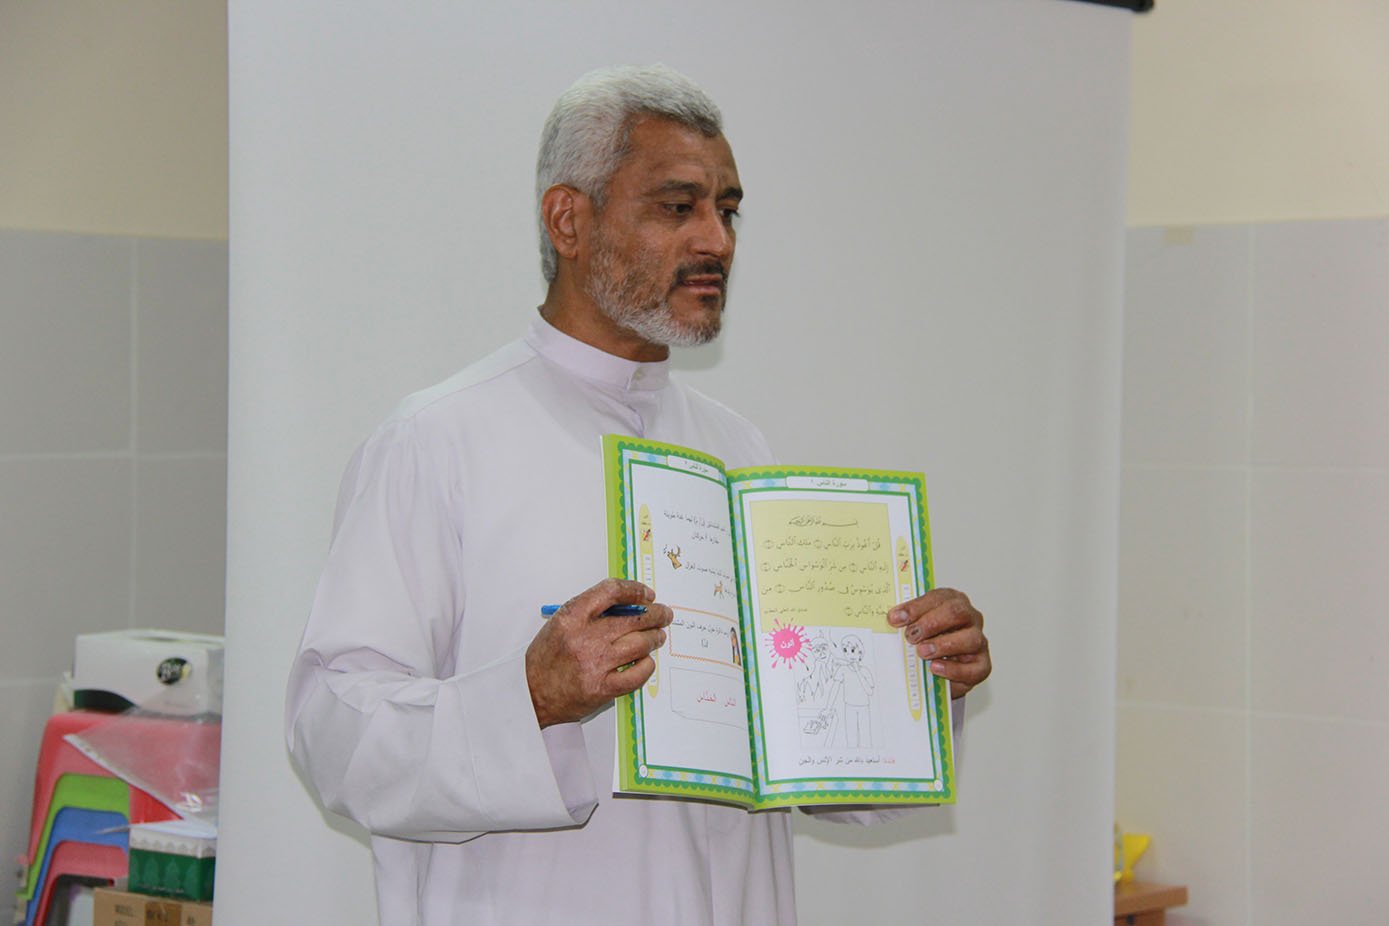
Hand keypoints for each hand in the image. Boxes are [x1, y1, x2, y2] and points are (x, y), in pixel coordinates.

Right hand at [525, 579, 672, 726]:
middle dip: (655, 614)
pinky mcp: (603, 688)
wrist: (531, 694)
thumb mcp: (561, 623)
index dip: (635, 590)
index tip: (647, 594)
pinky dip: (646, 666)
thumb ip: (591, 611)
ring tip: (658, 636)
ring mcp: (596, 664)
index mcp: (572, 616)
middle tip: (663, 615)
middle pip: (634, 618)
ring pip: (640, 644)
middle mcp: (585, 637)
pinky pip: (637, 674)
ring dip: (654, 638)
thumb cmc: (545, 658)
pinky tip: (646, 661)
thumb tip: (628, 605)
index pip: (612, 591)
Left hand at [888, 588, 989, 699]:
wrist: (942, 669)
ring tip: (922, 652)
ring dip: (944, 645)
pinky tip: (935, 668)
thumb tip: (894, 618)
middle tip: (911, 636)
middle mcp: (970, 618)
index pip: (938, 597)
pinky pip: (973, 668)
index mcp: (953, 601)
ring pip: (970, 639)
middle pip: (957, 612)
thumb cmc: (928, 640)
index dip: (916, 607)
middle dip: (931, 623)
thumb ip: (908, 620)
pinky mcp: (982, 666)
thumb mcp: (917, 626)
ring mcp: (979, 641)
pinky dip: (953, 669)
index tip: (895, 618)